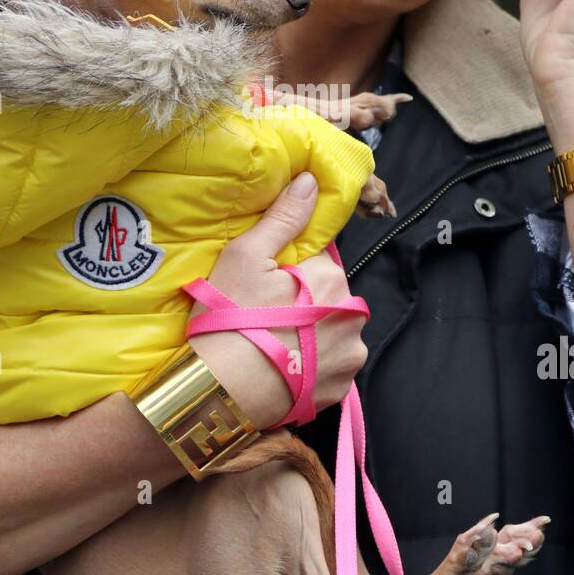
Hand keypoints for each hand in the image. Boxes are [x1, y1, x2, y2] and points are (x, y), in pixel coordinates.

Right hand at [187, 172, 367, 428]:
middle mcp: (352, 314)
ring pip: (332, 332)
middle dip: (303, 304)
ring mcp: (350, 356)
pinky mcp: (341, 389)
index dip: (288, 273)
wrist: (221, 393)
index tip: (263, 288)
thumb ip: (284, 217)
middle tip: (262, 318)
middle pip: (326, 297)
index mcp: (331, 277)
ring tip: (271, 347)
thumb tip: (312, 181)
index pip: (316, 263)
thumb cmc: (229, 318)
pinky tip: (283, 369)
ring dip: (312, 337)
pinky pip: (330, 368)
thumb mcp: (246, 256)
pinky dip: (312, 367)